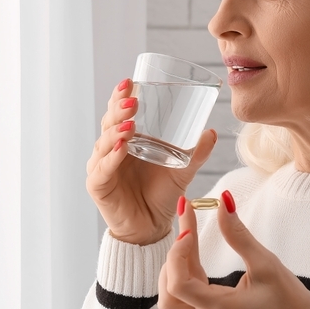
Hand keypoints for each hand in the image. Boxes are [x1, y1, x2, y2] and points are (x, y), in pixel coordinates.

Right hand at [86, 78, 217, 245]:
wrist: (152, 227)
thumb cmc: (162, 194)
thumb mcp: (182, 169)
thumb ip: (196, 152)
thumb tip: (212, 132)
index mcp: (125, 139)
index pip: (118, 112)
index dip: (120, 96)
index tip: (130, 82)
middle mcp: (109, 150)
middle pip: (108, 123)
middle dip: (118, 109)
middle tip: (132, 99)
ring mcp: (101, 167)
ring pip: (104, 143)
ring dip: (116, 131)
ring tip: (131, 123)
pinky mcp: (98, 185)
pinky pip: (103, 168)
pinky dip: (111, 157)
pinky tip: (122, 147)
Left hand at [158, 191, 309, 308]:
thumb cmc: (289, 300)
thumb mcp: (266, 263)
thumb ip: (239, 234)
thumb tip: (223, 201)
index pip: (179, 285)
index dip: (177, 253)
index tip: (189, 229)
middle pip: (169, 293)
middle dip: (174, 257)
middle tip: (188, 227)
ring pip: (171, 303)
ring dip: (172, 274)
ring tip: (186, 248)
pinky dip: (178, 288)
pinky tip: (189, 268)